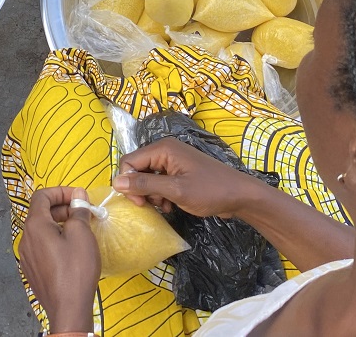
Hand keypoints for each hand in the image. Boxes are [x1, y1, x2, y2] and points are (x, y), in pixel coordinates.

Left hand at [20, 187, 100, 332]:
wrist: (68, 309)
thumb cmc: (76, 269)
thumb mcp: (82, 234)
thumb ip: (78, 211)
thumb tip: (79, 196)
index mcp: (35, 225)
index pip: (41, 195)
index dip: (61, 191)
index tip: (79, 197)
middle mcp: (25, 238)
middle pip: (41, 212)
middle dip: (63, 208)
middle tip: (84, 214)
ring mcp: (27, 256)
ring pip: (42, 230)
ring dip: (60, 224)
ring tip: (80, 231)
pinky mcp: (32, 270)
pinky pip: (42, 245)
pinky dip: (55, 239)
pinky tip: (71, 249)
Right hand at [113, 137, 259, 217]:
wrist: (239, 196)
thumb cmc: (209, 191)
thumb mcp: (175, 190)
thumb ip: (145, 185)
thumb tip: (116, 182)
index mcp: (163, 149)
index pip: (129, 161)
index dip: (128, 182)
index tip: (138, 202)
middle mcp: (165, 151)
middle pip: (137, 169)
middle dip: (140, 189)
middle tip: (149, 207)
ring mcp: (173, 162)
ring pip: (147, 178)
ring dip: (151, 195)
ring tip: (164, 206)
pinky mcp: (179, 173)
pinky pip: (159, 182)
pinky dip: (160, 195)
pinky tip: (169, 206)